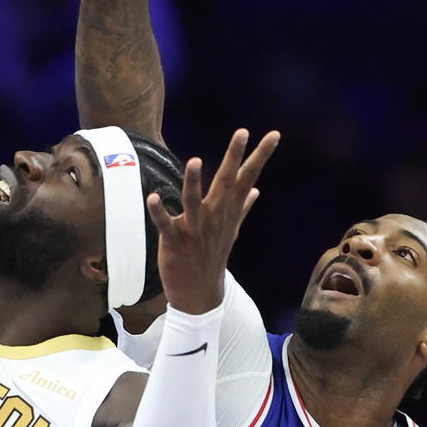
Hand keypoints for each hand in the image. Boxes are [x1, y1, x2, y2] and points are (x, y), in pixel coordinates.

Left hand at [150, 128, 279, 313]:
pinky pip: (166, 225)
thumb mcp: (231, 230)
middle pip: (226, 183)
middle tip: (242, 132)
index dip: (260, 156)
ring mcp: (195, 230)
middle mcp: (214, 217)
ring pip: (194, 202)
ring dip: (193, 182)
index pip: (247, 178)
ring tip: (194, 160)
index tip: (273, 134)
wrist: (200, 294)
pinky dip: (159, 212)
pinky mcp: (175, 242)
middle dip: (234, 157)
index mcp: (228, 212)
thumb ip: (242, 208)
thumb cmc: (212, 256)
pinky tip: (153, 197)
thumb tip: (255, 189)